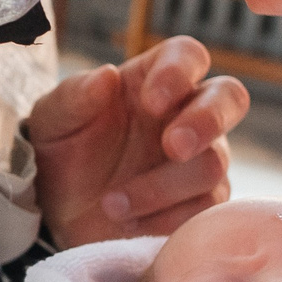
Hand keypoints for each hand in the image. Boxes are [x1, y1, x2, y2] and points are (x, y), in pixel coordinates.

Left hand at [29, 36, 248, 246]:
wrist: (58, 213)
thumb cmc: (60, 152)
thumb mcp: (51, 121)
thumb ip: (74, 96)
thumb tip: (107, 76)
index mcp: (152, 79)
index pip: (186, 56)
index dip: (179, 73)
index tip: (152, 102)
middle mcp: (185, 112)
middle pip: (230, 98)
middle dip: (207, 121)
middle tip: (173, 146)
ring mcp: (199, 157)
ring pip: (214, 163)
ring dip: (161, 188)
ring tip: (111, 205)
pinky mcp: (200, 201)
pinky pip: (206, 209)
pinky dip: (167, 219)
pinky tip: (130, 225)